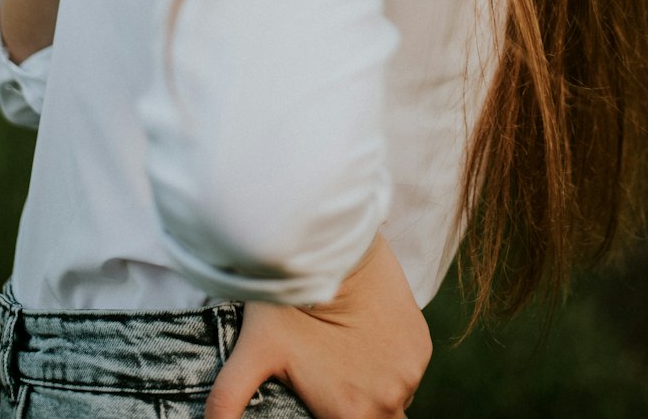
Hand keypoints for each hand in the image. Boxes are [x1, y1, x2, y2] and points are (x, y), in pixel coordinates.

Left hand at [204, 235, 431, 418]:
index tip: (328, 400)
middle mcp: (390, 399)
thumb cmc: (289, 302)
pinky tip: (367, 332)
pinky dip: (391, 357)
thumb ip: (227, 399)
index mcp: (352, 413)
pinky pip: (408, 365)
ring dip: (376, 382)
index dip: (339, 416)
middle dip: (358, 405)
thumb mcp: (252, 352)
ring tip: (347, 351)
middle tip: (336, 376)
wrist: (335, 247)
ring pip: (395, 392)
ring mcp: (410, 371)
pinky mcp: (420, 343)